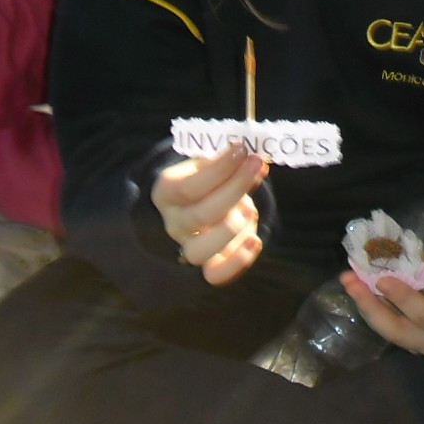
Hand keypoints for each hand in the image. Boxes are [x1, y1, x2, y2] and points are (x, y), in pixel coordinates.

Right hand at [152, 146, 267, 284]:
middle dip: (235, 187)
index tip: (242, 148)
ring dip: (233, 228)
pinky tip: (255, 239)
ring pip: (201, 251)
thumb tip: (252, 157)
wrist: (202, 200)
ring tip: (249, 207)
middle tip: (257, 164)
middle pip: (201, 215)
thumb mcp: (210, 161)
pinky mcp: (209, 265)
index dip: (218, 168)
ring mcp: (189, 246)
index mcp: (167, 193)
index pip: (189, 186)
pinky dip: (238, 261)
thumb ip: (228, 161)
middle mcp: (174, 223)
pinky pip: (216, 275)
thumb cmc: (209, 177)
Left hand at [342, 256, 423, 357]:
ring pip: (383, 330)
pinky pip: (381, 325)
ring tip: (348, 281)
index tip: (381, 279)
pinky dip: (368, 306)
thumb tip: (394, 251)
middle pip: (395, 330)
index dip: (402, 297)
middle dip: (371, 306)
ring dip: (364, 304)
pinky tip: (356, 288)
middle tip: (351, 282)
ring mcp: (412, 348)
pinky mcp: (398, 344)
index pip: (423, 314)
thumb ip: (423, 267)